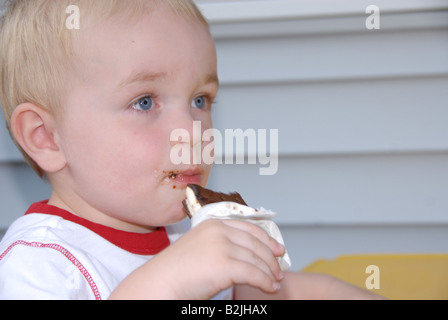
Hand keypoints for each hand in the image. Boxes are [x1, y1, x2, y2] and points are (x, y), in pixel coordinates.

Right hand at [110, 219, 284, 298]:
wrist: (159, 283)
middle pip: (256, 244)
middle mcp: (219, 231)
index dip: (267, 239)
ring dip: (270, 273)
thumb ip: (221, 245)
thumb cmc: (176, 271)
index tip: (278, 249)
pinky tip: (269, 288)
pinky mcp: (224, 264)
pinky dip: (265, 282)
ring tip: (275, 283)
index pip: (249, 228)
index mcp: (213, 224)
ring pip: (257, 260)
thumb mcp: (201, 248)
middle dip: (271, 259)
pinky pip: (254, 274)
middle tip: (279, 271)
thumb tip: (246, 255)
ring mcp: (221, 246)